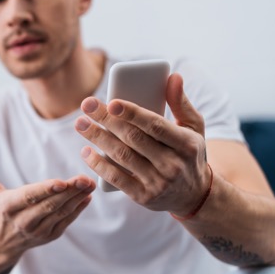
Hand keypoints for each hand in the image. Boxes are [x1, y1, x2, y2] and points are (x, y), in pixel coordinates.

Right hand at [0, 150, 94, 257]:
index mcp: (7, 208)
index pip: (29, 197)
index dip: (45, 190)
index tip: (62, 181)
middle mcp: (23, 223)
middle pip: (49, 206)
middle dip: (68, 192)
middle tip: (84, 178)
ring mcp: (37, 232)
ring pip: (60, 214)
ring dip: (77, 199)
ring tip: (89, 184)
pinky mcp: (49, 236)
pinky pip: (66, 222)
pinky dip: (78, 209)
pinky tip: (87, 196)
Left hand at [74, 73, 210, 217]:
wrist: (193, 195)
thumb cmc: (188, 154)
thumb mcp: (194, 129)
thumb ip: (181, 103)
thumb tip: (172, 76)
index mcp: (186, 144)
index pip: (155, 126)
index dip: (132, 114)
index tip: (111, 102)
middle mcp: (172, 165)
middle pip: (133, 139)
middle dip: (106, 121)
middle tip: (86, 106)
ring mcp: (157, 183)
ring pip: (122, 157)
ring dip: (98, 139)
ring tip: (81, 124)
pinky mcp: (143, 197)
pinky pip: (116, 179)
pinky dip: (99, 165)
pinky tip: (86, 152)